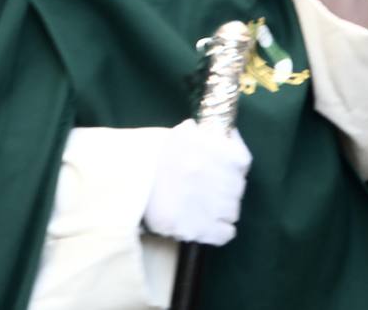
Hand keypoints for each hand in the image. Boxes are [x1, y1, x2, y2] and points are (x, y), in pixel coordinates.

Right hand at [144, 119, 251, 245]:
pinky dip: (218, 231)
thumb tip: (221, 136)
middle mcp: (222, 180)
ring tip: (200, 206)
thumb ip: (203, 136)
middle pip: (237, 189)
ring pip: (232, 212)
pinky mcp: (201, 231)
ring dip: (220, 209)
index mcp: (220, 153)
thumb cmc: (150, 153)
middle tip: (205, 188)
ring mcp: (213, 208)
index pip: (242, 161)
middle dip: (224, 188)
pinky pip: (225, 234)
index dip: (232, 166)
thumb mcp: (180, 134)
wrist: (126, 179)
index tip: (222, 168)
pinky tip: (204, 224)